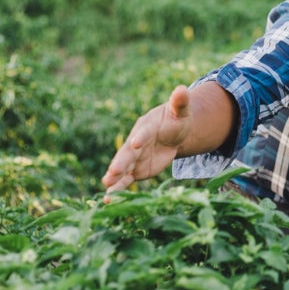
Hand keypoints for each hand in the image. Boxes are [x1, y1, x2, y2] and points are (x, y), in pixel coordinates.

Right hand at [101, 85, 191, 200]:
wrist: (172, 132)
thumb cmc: (176, 119)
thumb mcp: (181, 111)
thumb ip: (180, 102)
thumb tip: (183, 89)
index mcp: (147, 127)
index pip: (143, 132)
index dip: (140, 137)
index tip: (136, 142)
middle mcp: (136, 142)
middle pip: (128, 153)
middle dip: (121, 162)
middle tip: (113, 172)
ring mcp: (134, 157)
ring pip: (122, 168)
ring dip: (115, 178)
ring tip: (105, 186)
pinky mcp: (135, 170)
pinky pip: (125, 181)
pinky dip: (118, 190)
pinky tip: (109, 200)